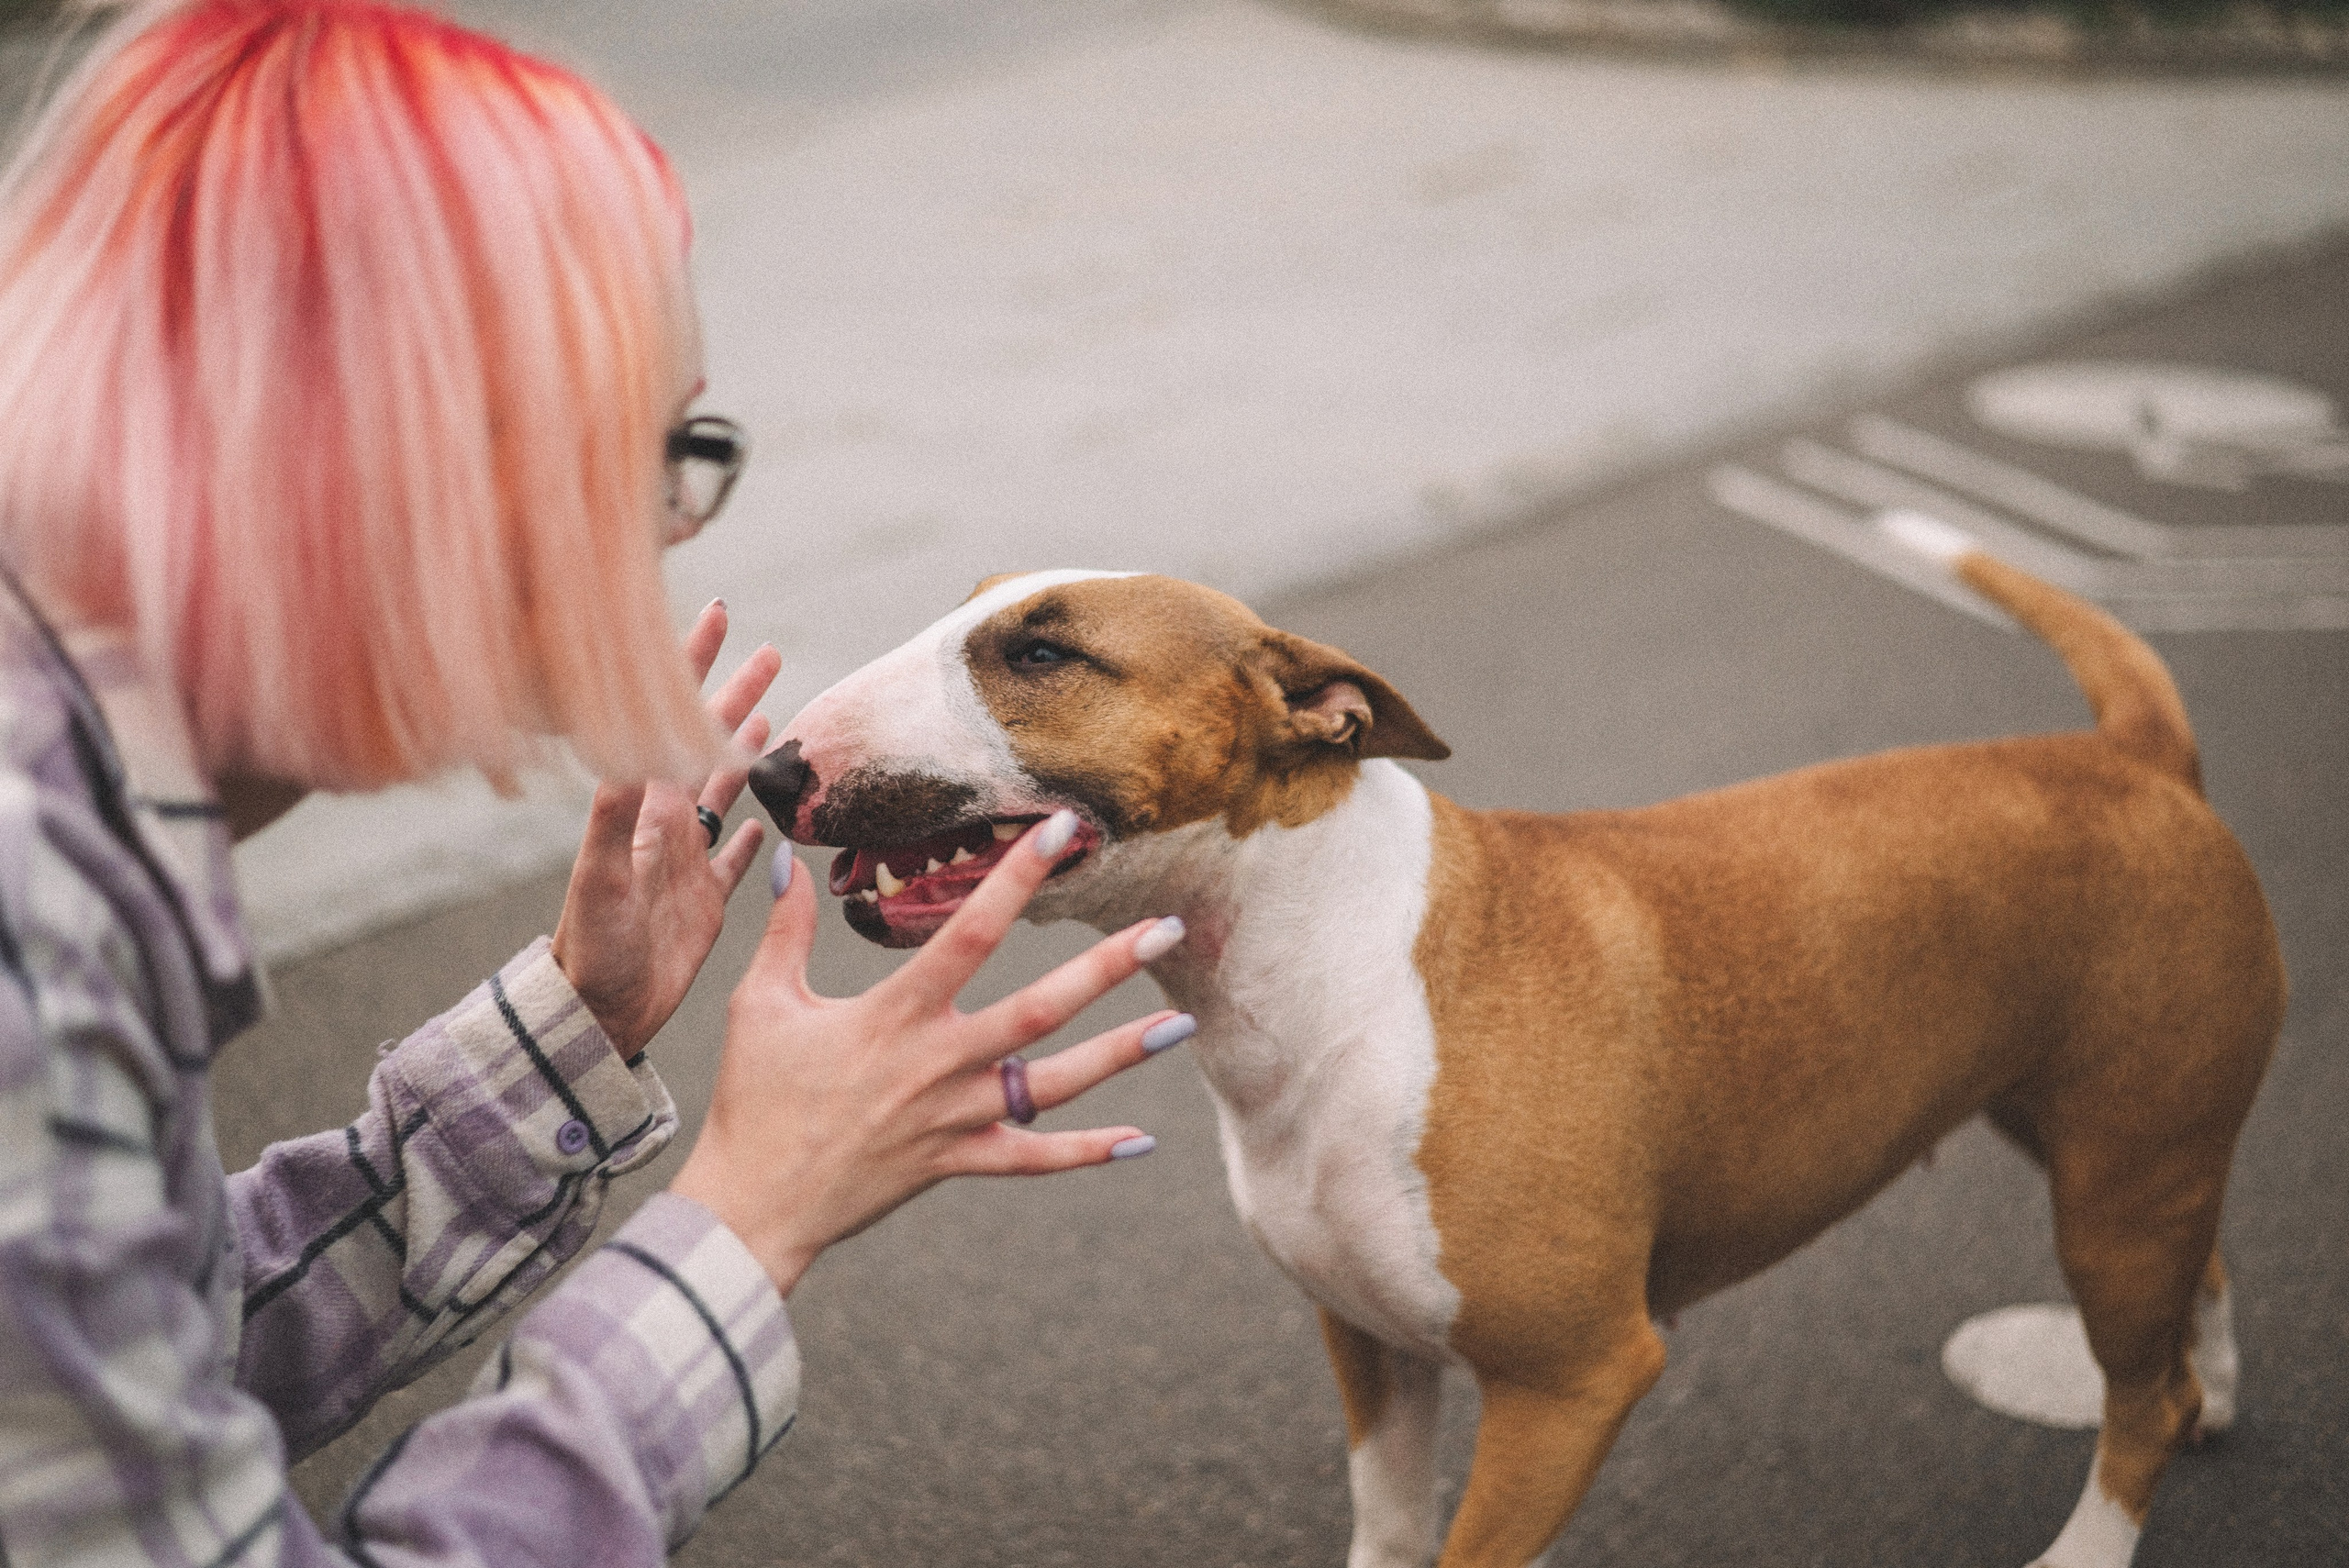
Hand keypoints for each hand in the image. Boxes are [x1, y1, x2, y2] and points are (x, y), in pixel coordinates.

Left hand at [551, 600, 781, 1058]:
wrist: (593, 1015)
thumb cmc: (590, 949)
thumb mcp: (600, 876)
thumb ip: (618, 813)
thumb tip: (635, 742)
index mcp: (645, 809)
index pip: (674, 720)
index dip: (695, 665)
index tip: (718, 615)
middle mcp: (665, 826)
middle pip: (707, 744)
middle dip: (735, 695)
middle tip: (768, 651)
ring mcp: (687, 862)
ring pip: (725, 791)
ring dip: (748, 749)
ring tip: (775, 712)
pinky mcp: (705, 904)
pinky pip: (736, 858)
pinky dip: (754, 833)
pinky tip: (770, 818)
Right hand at [670, 813, 1188, 1296]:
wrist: (753, 1204)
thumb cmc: (754, 1099)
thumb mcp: (760, 1004)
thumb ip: (786, 931)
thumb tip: (787, 862)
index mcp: (895, 1014)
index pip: (969, 932)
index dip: (1016, 878)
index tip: (1063, 831)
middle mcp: (937, 1063)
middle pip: (1040, 1009)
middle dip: (1107, 966)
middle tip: (1166, 928)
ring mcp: (954, 1117)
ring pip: (1054, 1085)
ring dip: (1121, 1055)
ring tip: (1181, 1024)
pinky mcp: (958, 1162)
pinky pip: (1033, 1158)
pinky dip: (1087, 1152)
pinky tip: (1142, 1140)